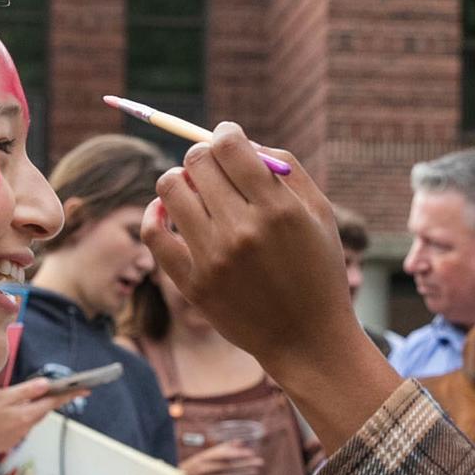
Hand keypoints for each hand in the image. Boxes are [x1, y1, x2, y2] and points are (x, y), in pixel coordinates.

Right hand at [0, 376, 78, 458]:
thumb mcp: (3, 396)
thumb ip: (26, 390)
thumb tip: (46, 384)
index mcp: (27, 414)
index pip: (54, 402)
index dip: (70, 395)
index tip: (86, 390)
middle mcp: (26, 427)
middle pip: (42, 411)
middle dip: (49, 402)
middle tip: (57, 392)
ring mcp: (16, 436)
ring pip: (29, 420)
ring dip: (32, 410)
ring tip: (27, 400)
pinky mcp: (6, 442)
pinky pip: (18, 428)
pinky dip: (18, 419)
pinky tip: (8, 415)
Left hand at [141, 125, 398, 453]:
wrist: (308, 341)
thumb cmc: (317, 271)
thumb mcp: (320, 214)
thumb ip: (285, 167)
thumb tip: (241, 141)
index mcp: (278, 209)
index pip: (229, 145)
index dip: (224, 133)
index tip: (228, 139)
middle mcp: (243, 231)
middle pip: (197, 162)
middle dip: (203, 155)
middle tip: (213, 167)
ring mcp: (213, 259)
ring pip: (169, 189)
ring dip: (179, 180)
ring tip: (194, 190)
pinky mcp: (193, 284)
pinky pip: (154, 233)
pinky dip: (156, 213)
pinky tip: (169, 211)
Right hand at [180, 442, 263, 474]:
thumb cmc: (192, 466)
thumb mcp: (204, 454)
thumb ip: (222, 448)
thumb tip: (240, 442)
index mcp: (204, 458)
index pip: (223, 454)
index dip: (237, 454)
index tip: (250, 453)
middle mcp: (205, 469)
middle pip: (228, 466)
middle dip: (245, 464)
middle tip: (259, 462)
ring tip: (254, 472)